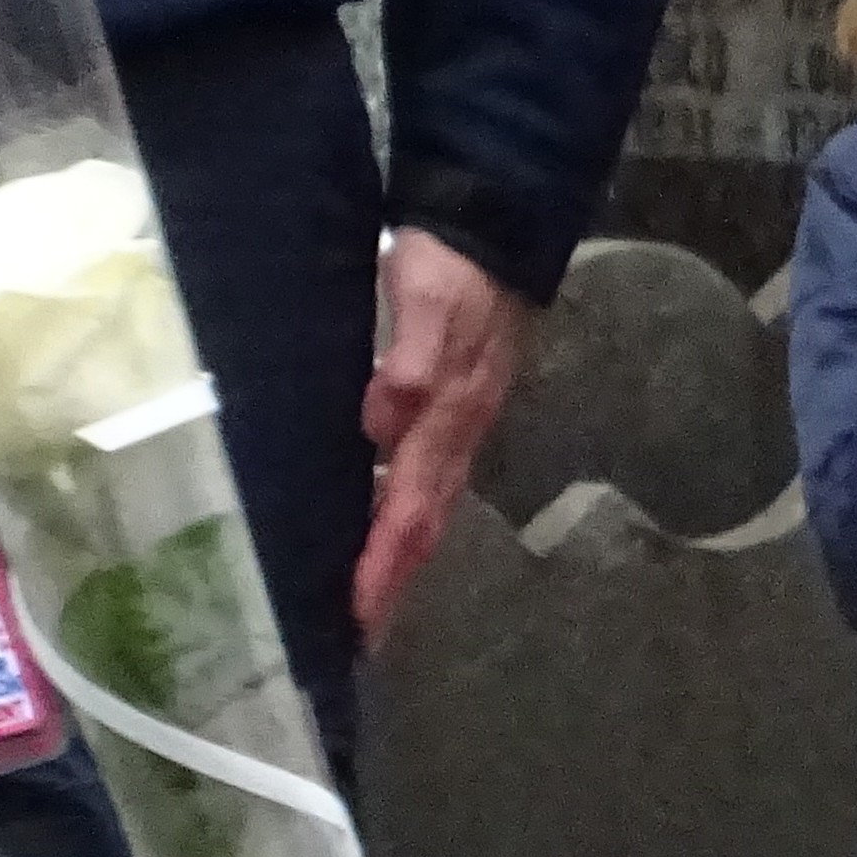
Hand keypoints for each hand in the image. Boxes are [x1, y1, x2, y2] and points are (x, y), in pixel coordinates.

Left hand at [353, 229, 537, 640]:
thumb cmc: (453, 264)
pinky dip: (408, 512)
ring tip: (372, 596)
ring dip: (401, 553)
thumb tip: (385, 424)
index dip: (385, 564)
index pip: (411, 506)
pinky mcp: (460, 402)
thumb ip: (408, 358)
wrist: (498, 221)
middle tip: (361, 636)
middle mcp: (460, 428)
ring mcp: (464, 418)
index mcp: (448, 414)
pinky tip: (387, 518)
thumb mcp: (426, 299)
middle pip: (425, 519)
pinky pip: (430, 475)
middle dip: (393, 579)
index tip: (358, 618)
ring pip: (431, 502)